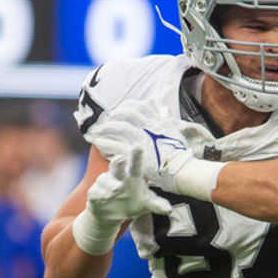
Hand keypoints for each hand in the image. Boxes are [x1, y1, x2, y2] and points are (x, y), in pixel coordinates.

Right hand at [83, 148, 172, 225]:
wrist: (112, 215)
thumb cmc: (132, 203)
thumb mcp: (146, 204)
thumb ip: (157, 205)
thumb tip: (169, 210)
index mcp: (133, 177)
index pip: (135, 165)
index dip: (136, 157)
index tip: (138, 146)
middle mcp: (118, 177)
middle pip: (117, 167)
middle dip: (118, 163)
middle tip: (120, 158)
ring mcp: (105, 184)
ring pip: (105, 179)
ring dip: (110, 183)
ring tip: (116, 189)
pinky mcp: (94, 194)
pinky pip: (96, 192)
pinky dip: (100, 194)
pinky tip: (104, 198)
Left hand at [90, 105, 216, 198]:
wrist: (181, 170)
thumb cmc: (179, 154)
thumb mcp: (174, 131)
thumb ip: (166, 119)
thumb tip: (162, 107)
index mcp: (156, 122)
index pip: (137, 106)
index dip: (124, 106)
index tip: (117, 111)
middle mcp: (148, 128)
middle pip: (125, 114)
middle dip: (112, 116)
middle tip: (105, 122)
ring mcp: (141, 140)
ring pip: (118, 128)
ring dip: (105, 128)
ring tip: (97, 132)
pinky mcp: (135, 154)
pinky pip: (115, 145)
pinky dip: (105, 143)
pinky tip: (98, 143)